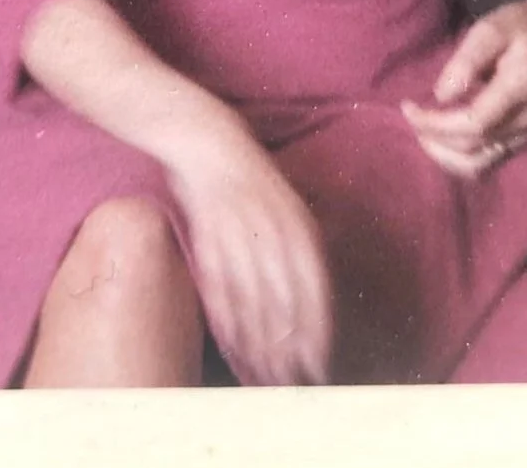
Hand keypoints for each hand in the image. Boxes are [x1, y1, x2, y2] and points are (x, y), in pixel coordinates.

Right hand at [161, 119, 333, 385]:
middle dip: (288, 349)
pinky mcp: (209, 237)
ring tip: (261, 378)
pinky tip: (232, 346)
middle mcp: (275, 233)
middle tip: (290, 385)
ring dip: (258, 344)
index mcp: (300, 227)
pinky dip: (228, 321)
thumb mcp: (287, 208)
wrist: (207, 141)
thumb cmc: (249, 179)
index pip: (315, 291)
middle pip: (285, 304)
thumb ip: (299, 249)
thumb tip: (313, 298)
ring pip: (253, 304)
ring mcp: (240, 235)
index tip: (319, 365)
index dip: (316, 332)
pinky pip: (222, 289)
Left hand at [400, 0, 526, 179]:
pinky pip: (486, 164)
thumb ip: (466, 61)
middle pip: (472, 147)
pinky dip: (457, 158)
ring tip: (422, 132)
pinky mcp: (523, 141)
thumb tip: (441, 96)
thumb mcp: (490, 29)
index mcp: (521, 88)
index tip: (408, 107)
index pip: (473, 123)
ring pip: (478, 165)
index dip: (435, 123)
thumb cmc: (518, 27)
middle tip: (410, 117)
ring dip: (442, 155)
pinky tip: (441, 140)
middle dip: (433, 137)